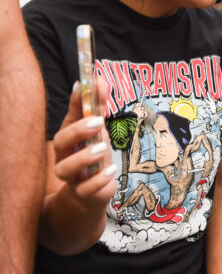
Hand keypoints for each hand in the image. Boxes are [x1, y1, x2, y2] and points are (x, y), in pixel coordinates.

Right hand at [53, 80, 115, 205]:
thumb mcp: (97, 131)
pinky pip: (86, 189)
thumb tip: (99, 80)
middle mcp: (65, 156)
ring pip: (65, 169)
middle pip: (60, 142)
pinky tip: (110, 171)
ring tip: (102, 148)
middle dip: (77, 131)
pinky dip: (98, 180)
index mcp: (70, 138)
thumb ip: (98, 109)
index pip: (68, 118)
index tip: (84, 85)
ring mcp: (72, 176)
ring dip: (83, 157)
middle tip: (98, 122)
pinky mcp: (83, 193)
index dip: (74, 102)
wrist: (90, 193)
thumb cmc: (92, 156)